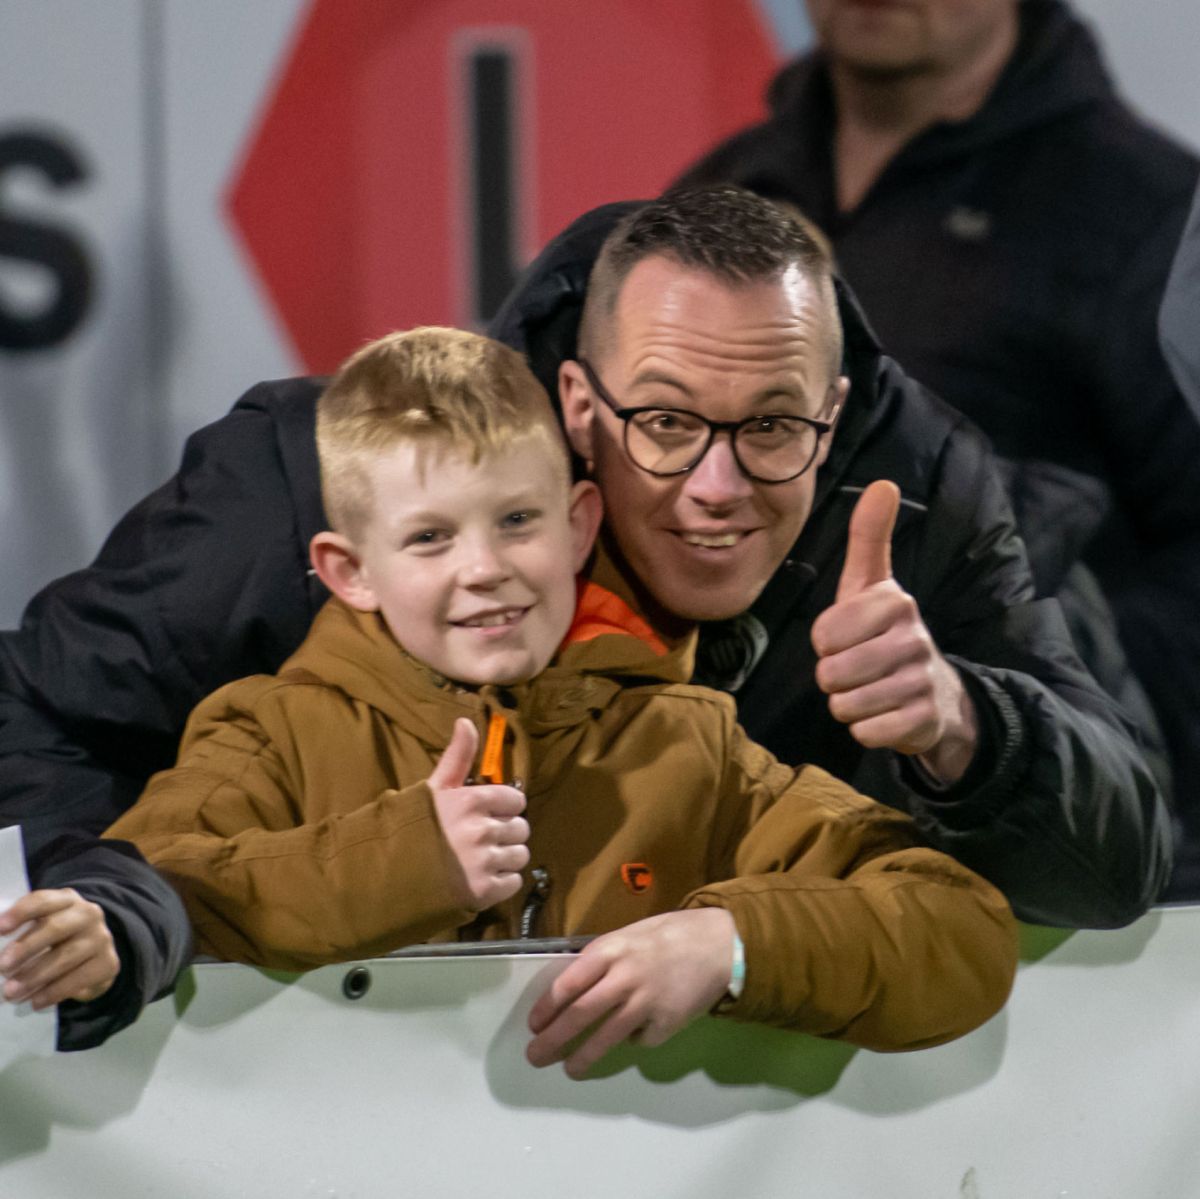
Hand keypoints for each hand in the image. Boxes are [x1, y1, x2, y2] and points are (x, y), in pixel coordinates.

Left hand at [0, 888, 118, 1008]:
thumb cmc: (56, 941)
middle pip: (56, 928)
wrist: (93, 958)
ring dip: (35, 976)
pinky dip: (54, 992)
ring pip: (66, 956)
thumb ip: (23, 931)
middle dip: (26, 948)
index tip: (0, 929)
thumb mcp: (42, 927)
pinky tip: (36, 1001)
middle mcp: (88, 914)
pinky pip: (79, 978)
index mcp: (67, 900)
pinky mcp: (108, 963)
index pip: (43, 901)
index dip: (21, 913)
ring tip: (11, 991)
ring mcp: (102, 938)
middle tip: (2, 966)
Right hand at [429, 717, 529, 909]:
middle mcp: (481, 830)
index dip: (504, 808)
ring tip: (481, 860)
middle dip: (505, 834)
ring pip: (520, 856)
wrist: (386, 875)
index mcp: (472, 801)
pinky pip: (513, 882)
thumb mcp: (434, 787)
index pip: (516, 800)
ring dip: (506, 858)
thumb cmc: (412, 827)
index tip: (488, 815)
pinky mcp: (483, 891)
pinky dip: (502, 882)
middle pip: (521, 829)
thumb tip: (465, 720)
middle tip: (481, 840)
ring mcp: (483, 862)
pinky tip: (480, 878)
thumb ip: (457, 755)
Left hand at [526, 908, 734, 1078]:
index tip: (534, 1024)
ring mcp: (647, 1003)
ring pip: (607, 1036)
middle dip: (554, 1039)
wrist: (719, 944)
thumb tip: (573, 989)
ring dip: (583, 1056)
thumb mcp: (629, 936)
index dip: (547, 1007)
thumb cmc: (668, 935)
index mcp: (611, 949)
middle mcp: (626, 976)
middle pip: (582, 1014)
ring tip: (568, 1070)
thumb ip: (603, 960)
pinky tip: (632, 1036)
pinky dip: (632, 1041)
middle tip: (535, 1056)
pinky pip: (640, 1039)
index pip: (568, 983)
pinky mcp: (667, 1023)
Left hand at [812, 480, 977, 783]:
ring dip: (848, 704)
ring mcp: (921, 681)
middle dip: (834, 678)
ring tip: (871, 690)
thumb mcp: (871, 585)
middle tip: (858, 669)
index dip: (825, 643)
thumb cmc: (884, 633)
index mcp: (895, 602)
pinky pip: (865, 732)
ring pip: (844, 705)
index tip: (847, 638)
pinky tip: (885, 714)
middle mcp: (914, 638)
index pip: (822, 634)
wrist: (934, 694)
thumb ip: (869, 537)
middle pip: (830, 673)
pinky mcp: (923, 722)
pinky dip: (866, 729)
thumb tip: (883, 483)